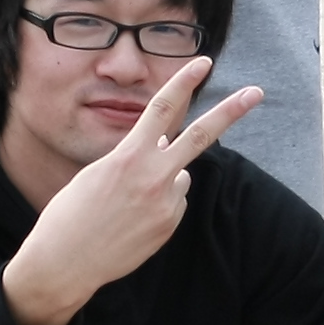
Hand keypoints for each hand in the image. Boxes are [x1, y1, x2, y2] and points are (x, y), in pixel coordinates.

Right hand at [0, 56, 260, 324]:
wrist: (66, 261)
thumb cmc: (72, 212)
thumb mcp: (99, 171)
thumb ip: (136, 156)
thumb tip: (166, 145)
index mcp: (129, 155)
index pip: (162, 108)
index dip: (184, 81)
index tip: (202, 63)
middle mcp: (153, 175)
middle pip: (201, 134)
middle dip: (230, 111)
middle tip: (256, 92)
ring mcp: (165, 202)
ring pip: (180, 176)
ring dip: (163, 180)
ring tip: (128, 204)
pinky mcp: (169, 224)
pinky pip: (174, 203)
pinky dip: (160, 205)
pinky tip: (133, 220)